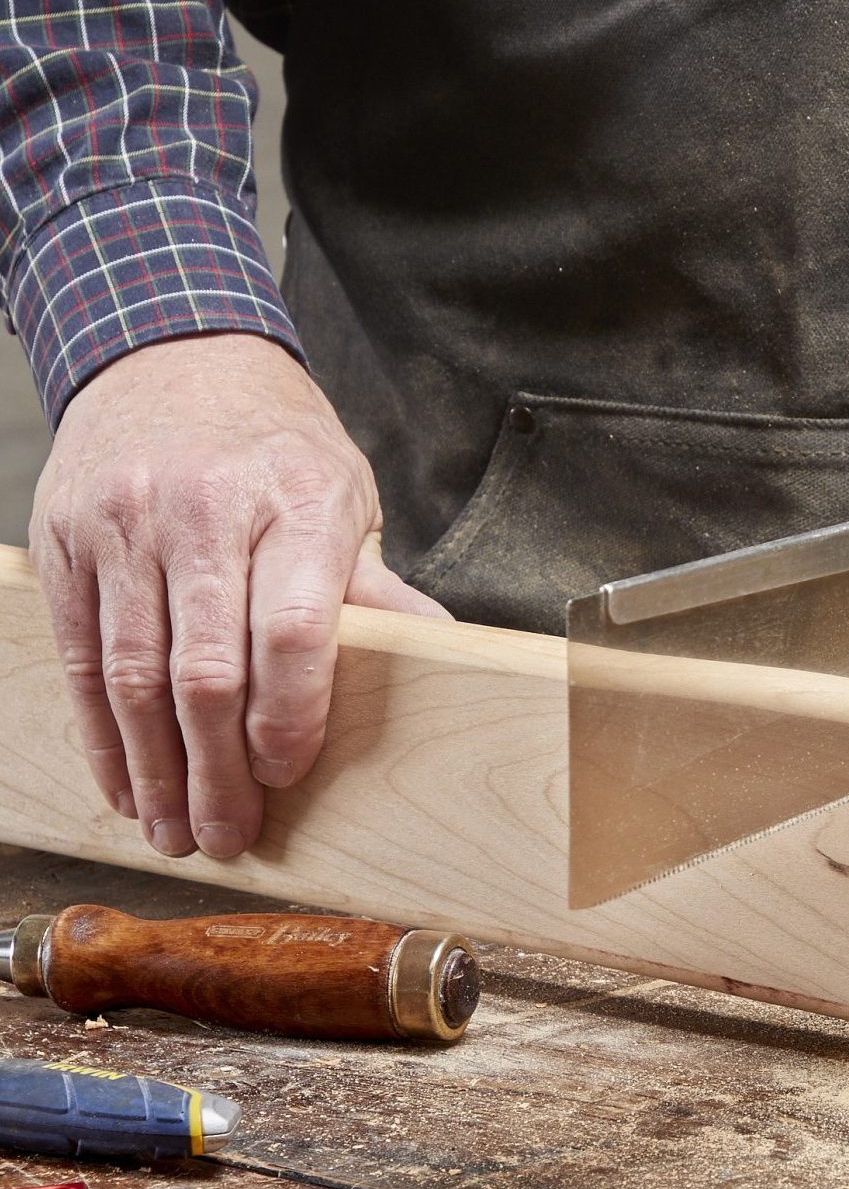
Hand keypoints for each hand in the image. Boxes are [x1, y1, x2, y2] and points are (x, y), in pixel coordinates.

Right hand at [29, 333, 448, 858]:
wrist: (171, 353)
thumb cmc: (278, 446)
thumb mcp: (346, 500)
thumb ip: (376, 591)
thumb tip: (443, 659)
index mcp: (296, 502)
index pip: (292, 628)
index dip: (289, 714)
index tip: (286, 772)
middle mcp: (203, 510)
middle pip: (203, 668)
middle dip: (215, 770)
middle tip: (227, 835)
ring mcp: (125, 523)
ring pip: (131, 673)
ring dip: (152, 770)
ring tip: (173, 830)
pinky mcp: (66, 538)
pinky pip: (78, 654)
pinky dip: (100, 731)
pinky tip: (123, 781)